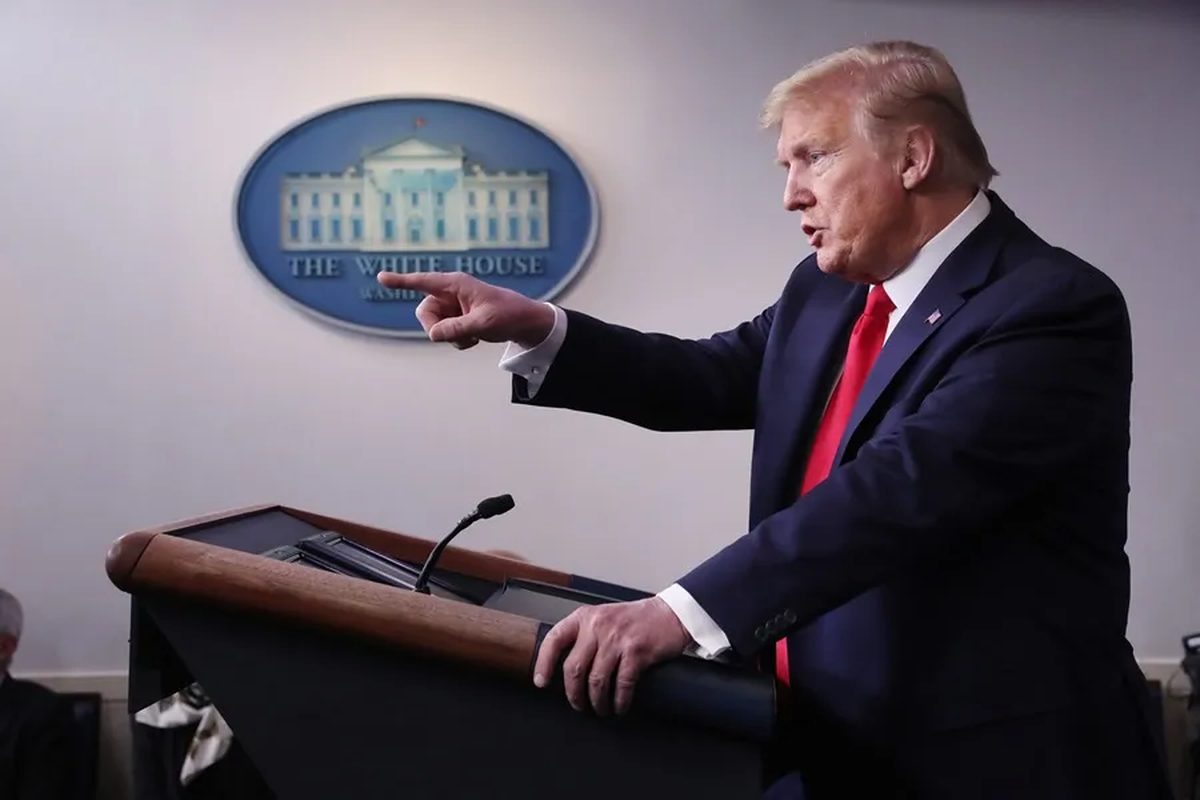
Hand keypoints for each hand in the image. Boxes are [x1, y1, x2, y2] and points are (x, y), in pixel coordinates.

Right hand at [376, 271, 553, 349]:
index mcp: (456, 284)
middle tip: (458, 335)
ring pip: (433, 326)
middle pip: (424, 313)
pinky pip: (444, 334)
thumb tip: (434, 334)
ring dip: (450, 337)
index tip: (381, 278)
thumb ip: (458, 328)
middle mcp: (450, 293)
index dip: (401, 281)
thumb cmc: (508, 315)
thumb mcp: (484, 323)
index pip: (423, 281)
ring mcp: (453, 307)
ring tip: (473, 337)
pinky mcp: (457, 319)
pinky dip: (457, 341)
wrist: (524, 323)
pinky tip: (475, 338)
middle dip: (436, 328)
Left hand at [532, 597, 692, 716]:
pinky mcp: (636, 651)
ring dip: (597, 701)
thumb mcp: (603, 618)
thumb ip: (585, 635)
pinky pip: (622, 684)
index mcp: (584, 617)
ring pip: (596, 680)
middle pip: (574, 668)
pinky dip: (620, 701)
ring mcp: (617, 638)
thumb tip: (567, 667)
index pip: (555, 639)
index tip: (541, 682)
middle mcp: (598, 626)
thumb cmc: (635, 620)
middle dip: (574, 694)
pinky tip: (620, 706)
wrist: (670, 614)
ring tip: (600, 708)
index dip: (544, 663)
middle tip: (579, 705)